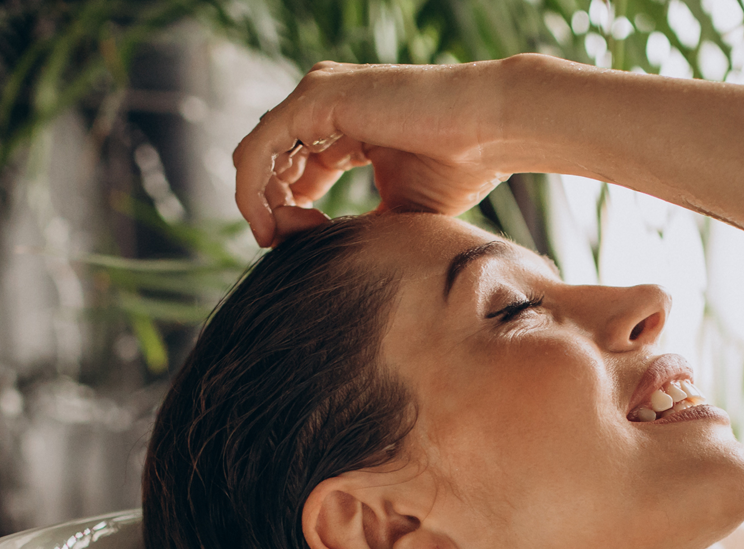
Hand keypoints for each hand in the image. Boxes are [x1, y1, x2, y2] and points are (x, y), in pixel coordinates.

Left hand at [232, 59, 524, 246]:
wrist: (490, 130)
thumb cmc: (460, 169)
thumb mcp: (396, 212)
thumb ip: (354, 228)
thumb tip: (321, 260)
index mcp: (347, 122)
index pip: (297, 167)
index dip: (289, 210)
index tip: (303, 247)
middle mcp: (326, 101)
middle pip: (272, 162)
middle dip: (272, 210)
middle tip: (286, 248)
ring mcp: (318, 94)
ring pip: (258, 156)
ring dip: (261, 205)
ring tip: (281, 240)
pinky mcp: (314, 99)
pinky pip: (257, 150)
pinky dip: (253, 191)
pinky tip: (270, 225)